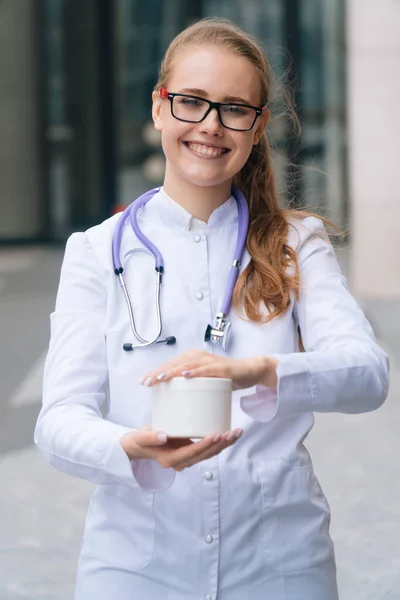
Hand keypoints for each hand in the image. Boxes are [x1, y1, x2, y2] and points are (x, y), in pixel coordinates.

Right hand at [120, 426, 242, 471]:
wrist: (140, 446)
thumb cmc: (141, 441)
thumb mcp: (141, 438)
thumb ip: (151, 437)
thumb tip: (163, 436)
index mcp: (171, 460)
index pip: (192, 453)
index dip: (205, 445)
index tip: (216, 434)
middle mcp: (183, 461)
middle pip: (205, 455)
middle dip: (221, 444)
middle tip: (233, 432)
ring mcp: (188, 457)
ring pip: (210, 453)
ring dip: (225, 444)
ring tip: (237, 433)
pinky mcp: (192, 451)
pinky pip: (209, 449)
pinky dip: (220, 442)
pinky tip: (230, 433)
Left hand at [140, 348, 278, 390]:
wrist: (249, 372)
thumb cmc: (224, 378)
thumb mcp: (204, 383)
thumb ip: (191, 388)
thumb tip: (174, 402)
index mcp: (191, 360)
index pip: (169, 365)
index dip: (155, 372)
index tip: (143, 382)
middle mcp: (198, 357)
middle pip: (174, 365)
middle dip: (159, 373)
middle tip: (146, 382)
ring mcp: (209, 362)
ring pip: (187, 366)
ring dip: (172, 372)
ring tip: (160, 379)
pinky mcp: (222, 368)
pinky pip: (206, 370)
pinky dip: (195, 372)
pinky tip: (185, 375)